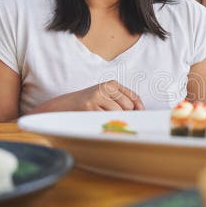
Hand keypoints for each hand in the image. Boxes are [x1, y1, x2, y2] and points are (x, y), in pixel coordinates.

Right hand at [30, 81, 144, 112]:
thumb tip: (141, 112)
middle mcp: (105, 88)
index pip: (134, 97)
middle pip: (129, 106)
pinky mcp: (90, 107)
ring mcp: (97, 97)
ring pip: (119, 113)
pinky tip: (96, 119)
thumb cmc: (89, 103)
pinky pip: (107, 119)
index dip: (138, 109)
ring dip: (113, 119)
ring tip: (101, 116)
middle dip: (124, 115)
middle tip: (111, 117)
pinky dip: (105, 122)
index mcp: (111, 84)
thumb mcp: (106, 96)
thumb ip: (123, 101)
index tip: (140, 116)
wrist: (64, 106)